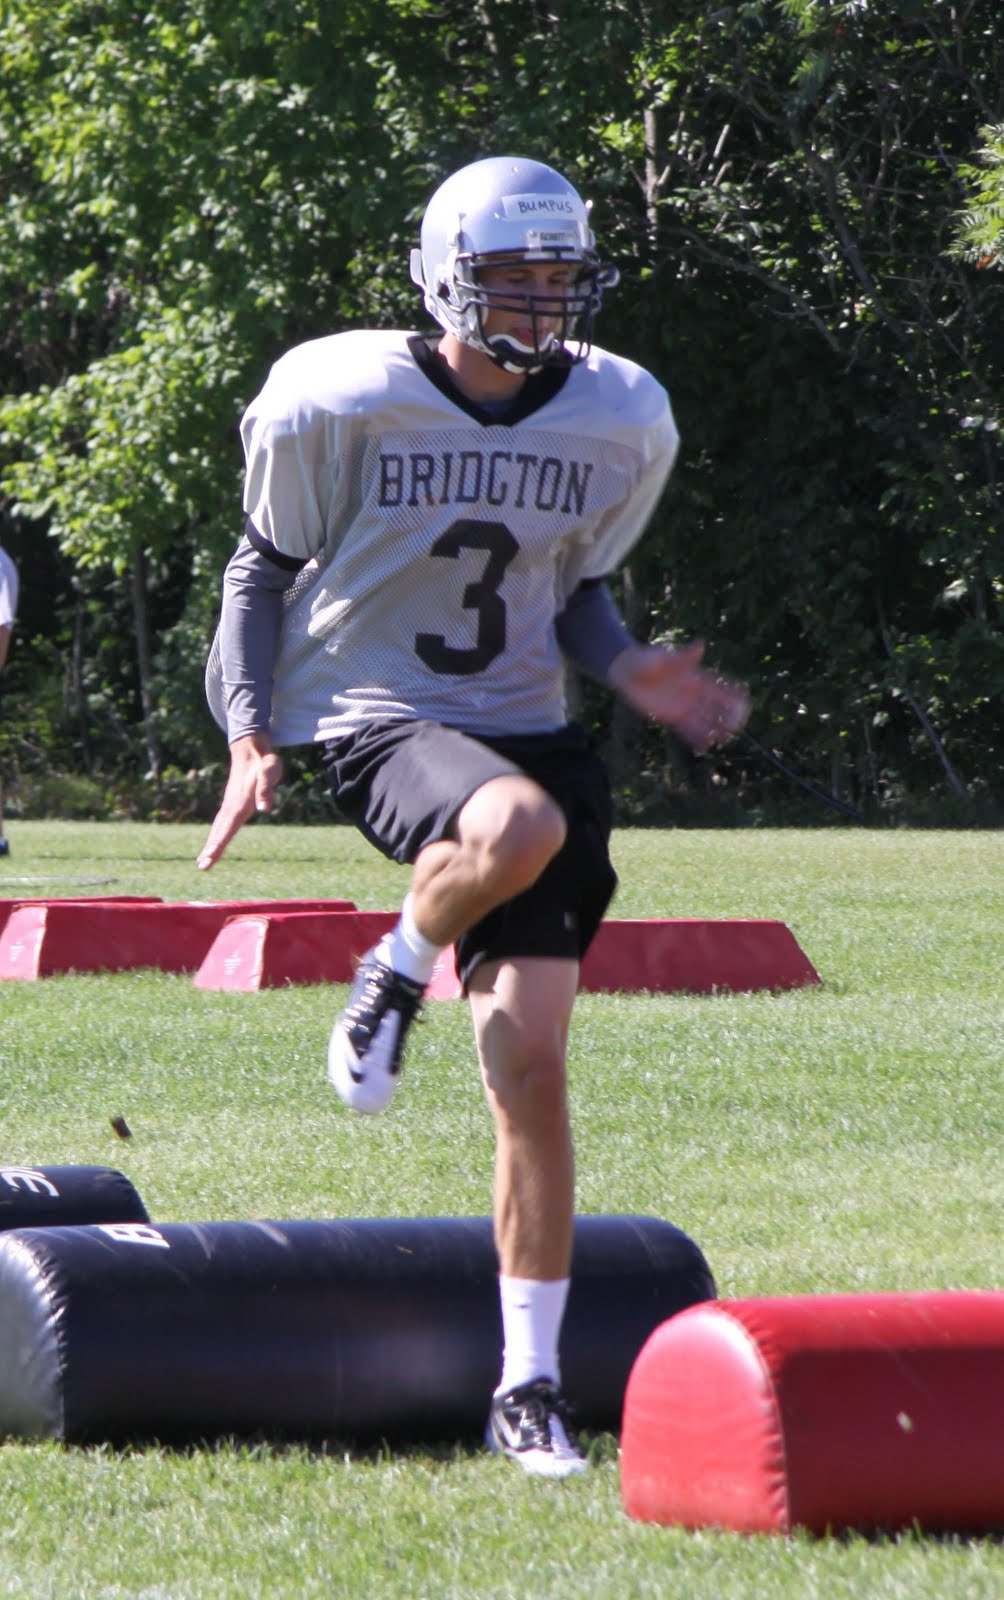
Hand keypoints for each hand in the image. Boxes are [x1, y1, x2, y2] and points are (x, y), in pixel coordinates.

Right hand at [196, 733, 282, 870]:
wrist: (251, 750)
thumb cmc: (264, 763)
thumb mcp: (269, 772)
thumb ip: (266, 789)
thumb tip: (264, 808)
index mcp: (240, 803)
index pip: (228, 827)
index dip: (219, 843)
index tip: (210, 857)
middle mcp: (232, 807)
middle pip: (220, 831)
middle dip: (211, 849)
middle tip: (202, 866)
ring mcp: (230, 806)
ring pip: (218, 828)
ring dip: (211, 845)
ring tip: (202, 862)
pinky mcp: (232, 805)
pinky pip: (221, 824)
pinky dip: (216, 836)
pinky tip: (212, 846)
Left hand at [608, 641, 750, 752]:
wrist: (627, 671)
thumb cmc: (646, 659)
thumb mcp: (664, 657)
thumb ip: (683, 656)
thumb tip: (701, 645)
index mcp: (694, 677)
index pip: (718, 687)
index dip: (732, 692)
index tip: (746, 699)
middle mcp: (691, 693)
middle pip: (715, 706)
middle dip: (728, 715)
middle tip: (741, 724)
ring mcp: (682, 706)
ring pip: (703, 720)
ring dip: (715, 729)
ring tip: (726, 740)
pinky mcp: (670, 717)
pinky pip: (685, 730)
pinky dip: (695, 738)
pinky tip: (704, 747)